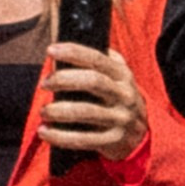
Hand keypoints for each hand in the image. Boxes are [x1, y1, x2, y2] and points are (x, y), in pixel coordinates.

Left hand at [42, 39, 146, 158]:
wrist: (140, 133)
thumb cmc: (117, 97)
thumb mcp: (117, 76)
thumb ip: (99, 60)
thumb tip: (63, 45)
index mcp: (122, 75)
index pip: (97, 58)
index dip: (73, 52)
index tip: (51, 50)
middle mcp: (123, 95)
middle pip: (93, 81)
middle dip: (64, 80)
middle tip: (44, 83)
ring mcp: (120, 118)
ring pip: (86, 112)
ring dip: (59, 111)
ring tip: (44, 111)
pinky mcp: (112, 140)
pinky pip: (83, 139)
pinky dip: (60, 136)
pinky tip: (45, 132)